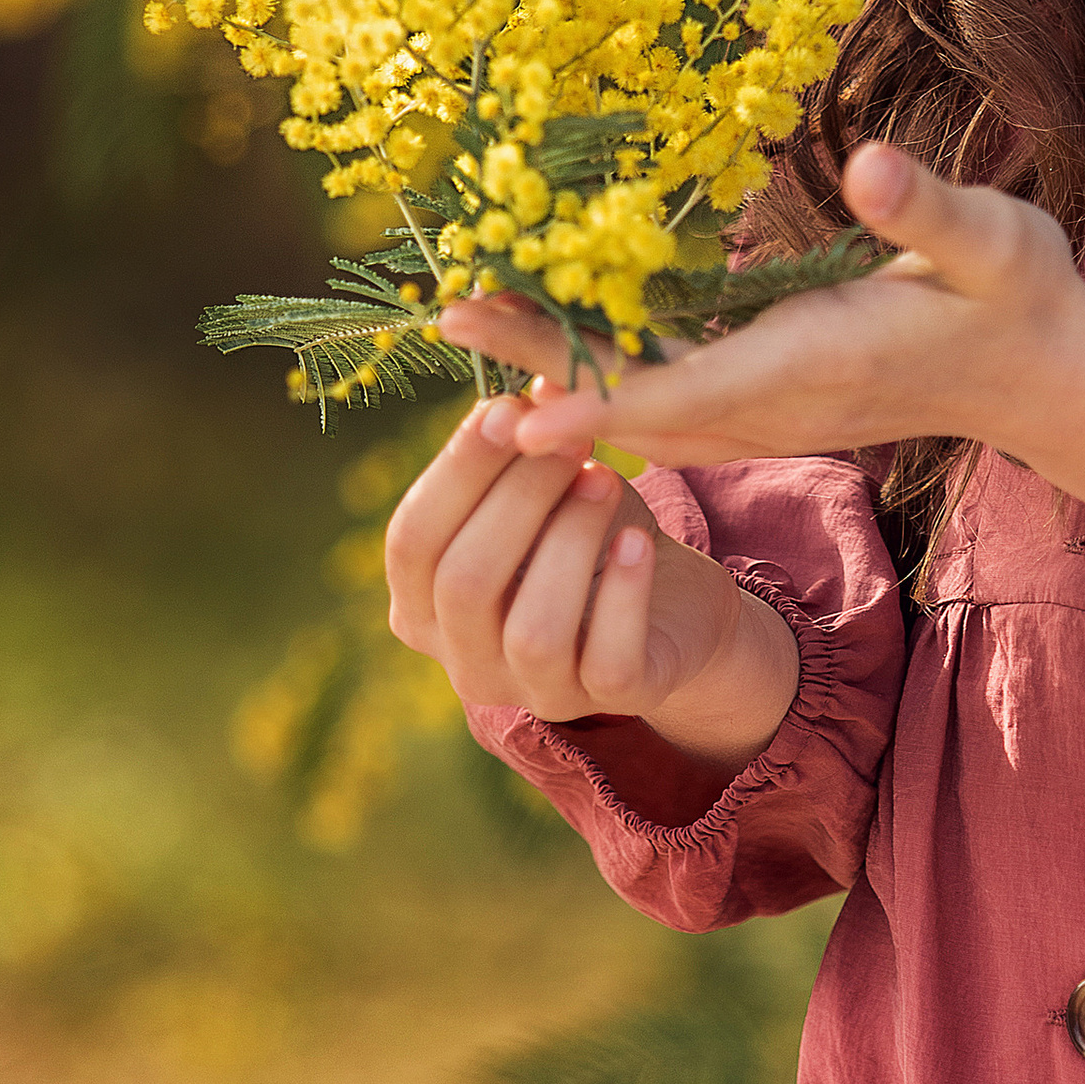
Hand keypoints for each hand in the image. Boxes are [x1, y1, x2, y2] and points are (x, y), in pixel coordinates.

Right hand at [384, 410, 798, 764]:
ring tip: (604, 481)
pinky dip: (622, 594)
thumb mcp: (547, 485)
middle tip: (568, 438)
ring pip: (531, 629)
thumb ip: (525, 444)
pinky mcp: (610, 700)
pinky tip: (639, 540)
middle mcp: (465, 660)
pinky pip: (605, 659)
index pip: (410, 542)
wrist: (673, 601)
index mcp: (423, 605)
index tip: (504, 408)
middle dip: (516, 497)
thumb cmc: (587, 534)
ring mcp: (535, 691)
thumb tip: (533, 383)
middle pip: (464, 582)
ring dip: (567, 542)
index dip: (455, 473)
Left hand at [439, 136, 1084, 651]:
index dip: (595, 402)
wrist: (1040, 375)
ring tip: (466, 317)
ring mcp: (767, 404)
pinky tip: (543, 334)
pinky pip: (665, 387)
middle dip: (538, 365)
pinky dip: (598, 364)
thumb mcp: (994, 240)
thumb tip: (872, 164)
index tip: (515, 415)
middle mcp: (776, 398)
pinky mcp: (766, 393)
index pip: (688, 393)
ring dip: (553, 360)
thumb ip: (928, 211)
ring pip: (640, 394)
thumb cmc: (1019, 296)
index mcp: (816, 362)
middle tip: (446, 317)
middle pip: (634, 395)